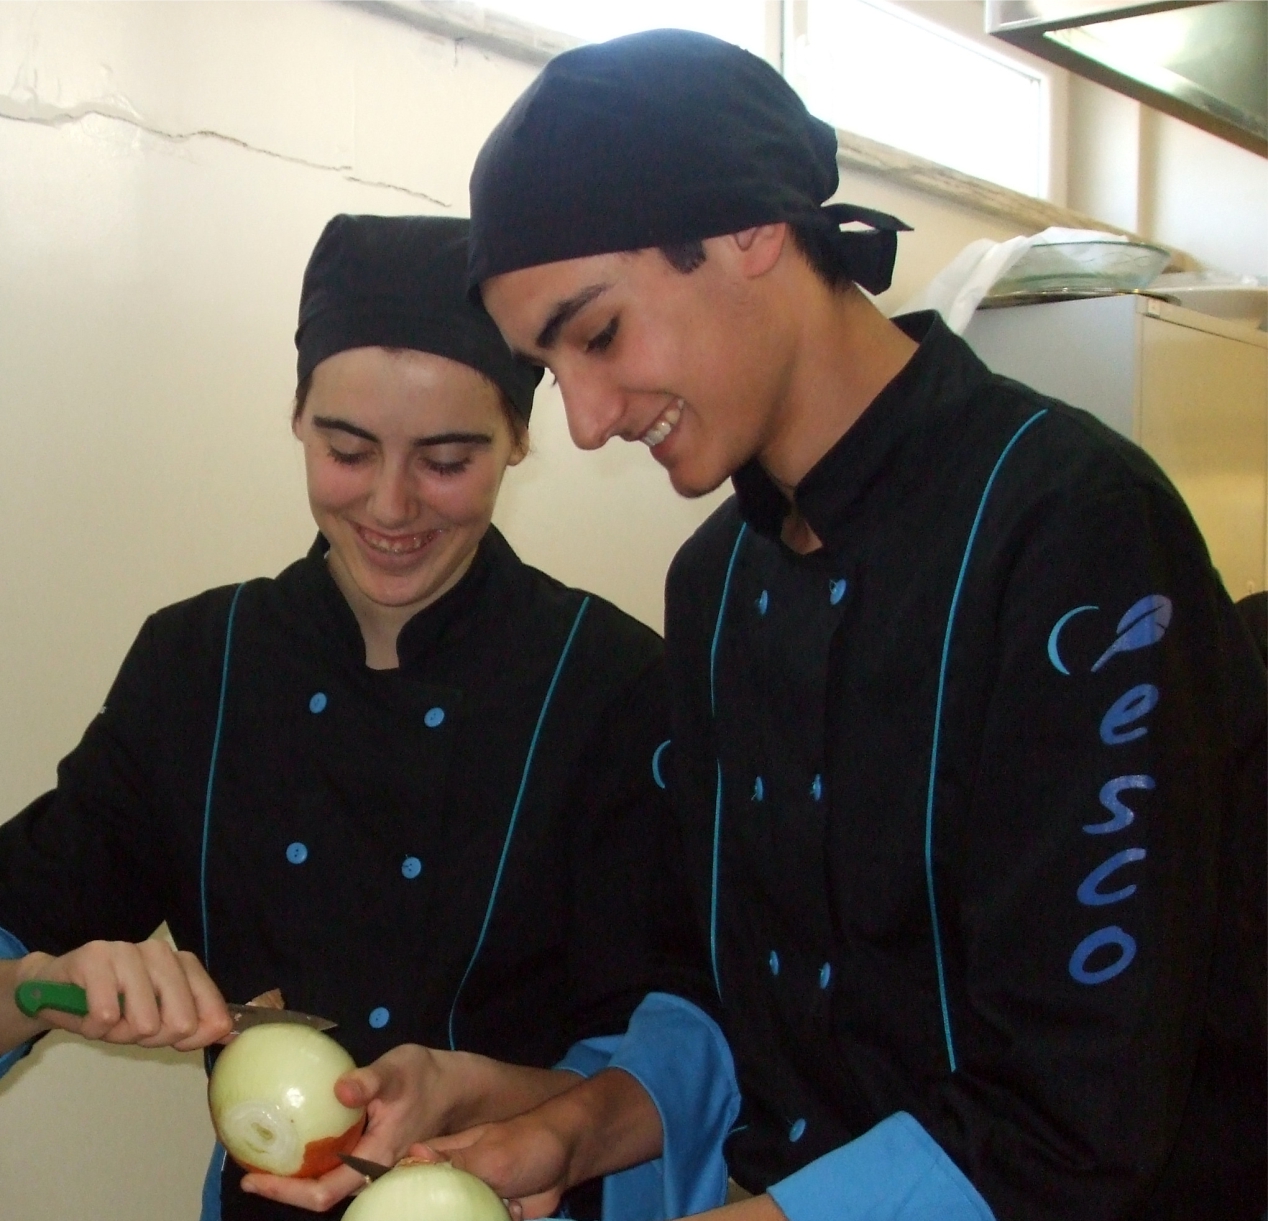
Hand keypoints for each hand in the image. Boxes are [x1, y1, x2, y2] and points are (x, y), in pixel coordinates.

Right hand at [11, 939, 231, 1050]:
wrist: (52, 988)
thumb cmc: (111, 1004)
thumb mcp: (156, 1019)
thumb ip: (194, 1024)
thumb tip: (228, 1032)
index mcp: (182, 963)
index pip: (210, 1007)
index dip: (194, 1037)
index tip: (174, 1041)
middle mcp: (160, 952)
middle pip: (180, 1022)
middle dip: (152, 1039)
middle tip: (129, 1027)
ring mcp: (128, 950)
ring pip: (144, 1022)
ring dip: (119, 1034)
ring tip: (106, 1018)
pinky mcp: (94, 958)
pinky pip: (107, 1016)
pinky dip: (94, 1028)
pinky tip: (87, 1013)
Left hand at [240, 1044, 463, 1211]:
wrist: (454, 1086)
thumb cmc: (426, 1077)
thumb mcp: (399, 1069)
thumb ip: (371, 1080)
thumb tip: (339, 1088)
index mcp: (376, 1159)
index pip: (325, 1192)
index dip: (286, 1193)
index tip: (253, 1179)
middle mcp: (369, 1170)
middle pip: (319, 1195)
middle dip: (280, 1187)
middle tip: (246, 1165)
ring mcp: (369, 1163)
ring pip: (324, 1182)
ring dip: (292, 1175)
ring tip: (260, 1154)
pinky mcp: (368, 1151)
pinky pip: (332, 1165)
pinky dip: (307, 1158)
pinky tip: (291, 1138)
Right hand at [410, 1115, 573, 1220]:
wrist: (568, 1157)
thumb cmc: (525, 1144)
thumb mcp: (488, 1155)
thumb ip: (453, 1163)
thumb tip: (412, 1155)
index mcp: (446, 1155)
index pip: (411, 1172)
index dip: (401, 1189)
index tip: (399, 1206)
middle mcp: (454, 1177)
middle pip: (430, 1204)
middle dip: (439, 1213)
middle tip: (466, 1206)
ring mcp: (473, 1197)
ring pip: (456, 1217)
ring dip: (471, 1218)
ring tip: (501, 1201)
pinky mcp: (493, 1213)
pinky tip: (512, 1211)